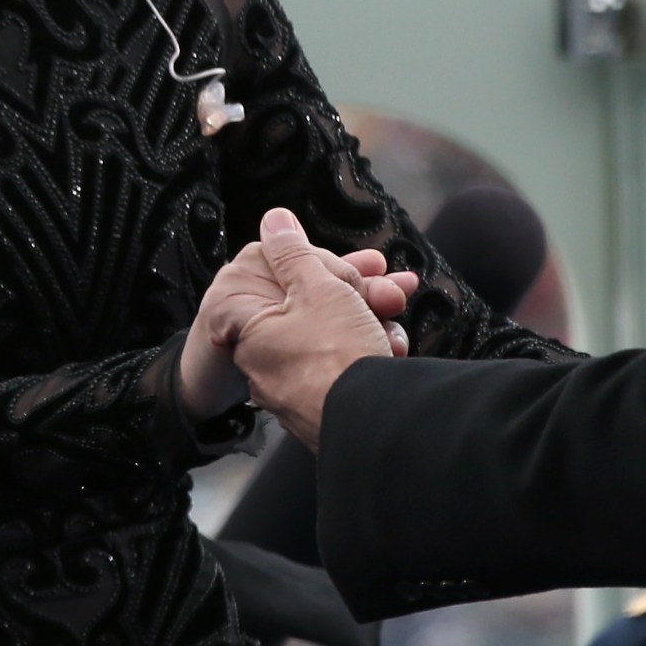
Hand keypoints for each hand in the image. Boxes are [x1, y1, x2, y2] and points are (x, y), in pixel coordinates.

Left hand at [228, 208, 399, 450]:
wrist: (373, 423)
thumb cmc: (338, 355)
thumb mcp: (318, 287)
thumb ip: (293, 252)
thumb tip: (272, 222)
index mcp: (250, 328)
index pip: (272, 277)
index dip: (311, 265)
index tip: (337, 265)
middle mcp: (264, 361)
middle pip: (309, 305)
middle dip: (355, 291)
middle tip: (390, 286)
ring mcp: (293, 387)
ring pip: (334, 334)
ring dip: (369, 318)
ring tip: (395, 315)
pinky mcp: (323, 405)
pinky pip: (344, 365)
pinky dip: (369, 351)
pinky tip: (392, 347)